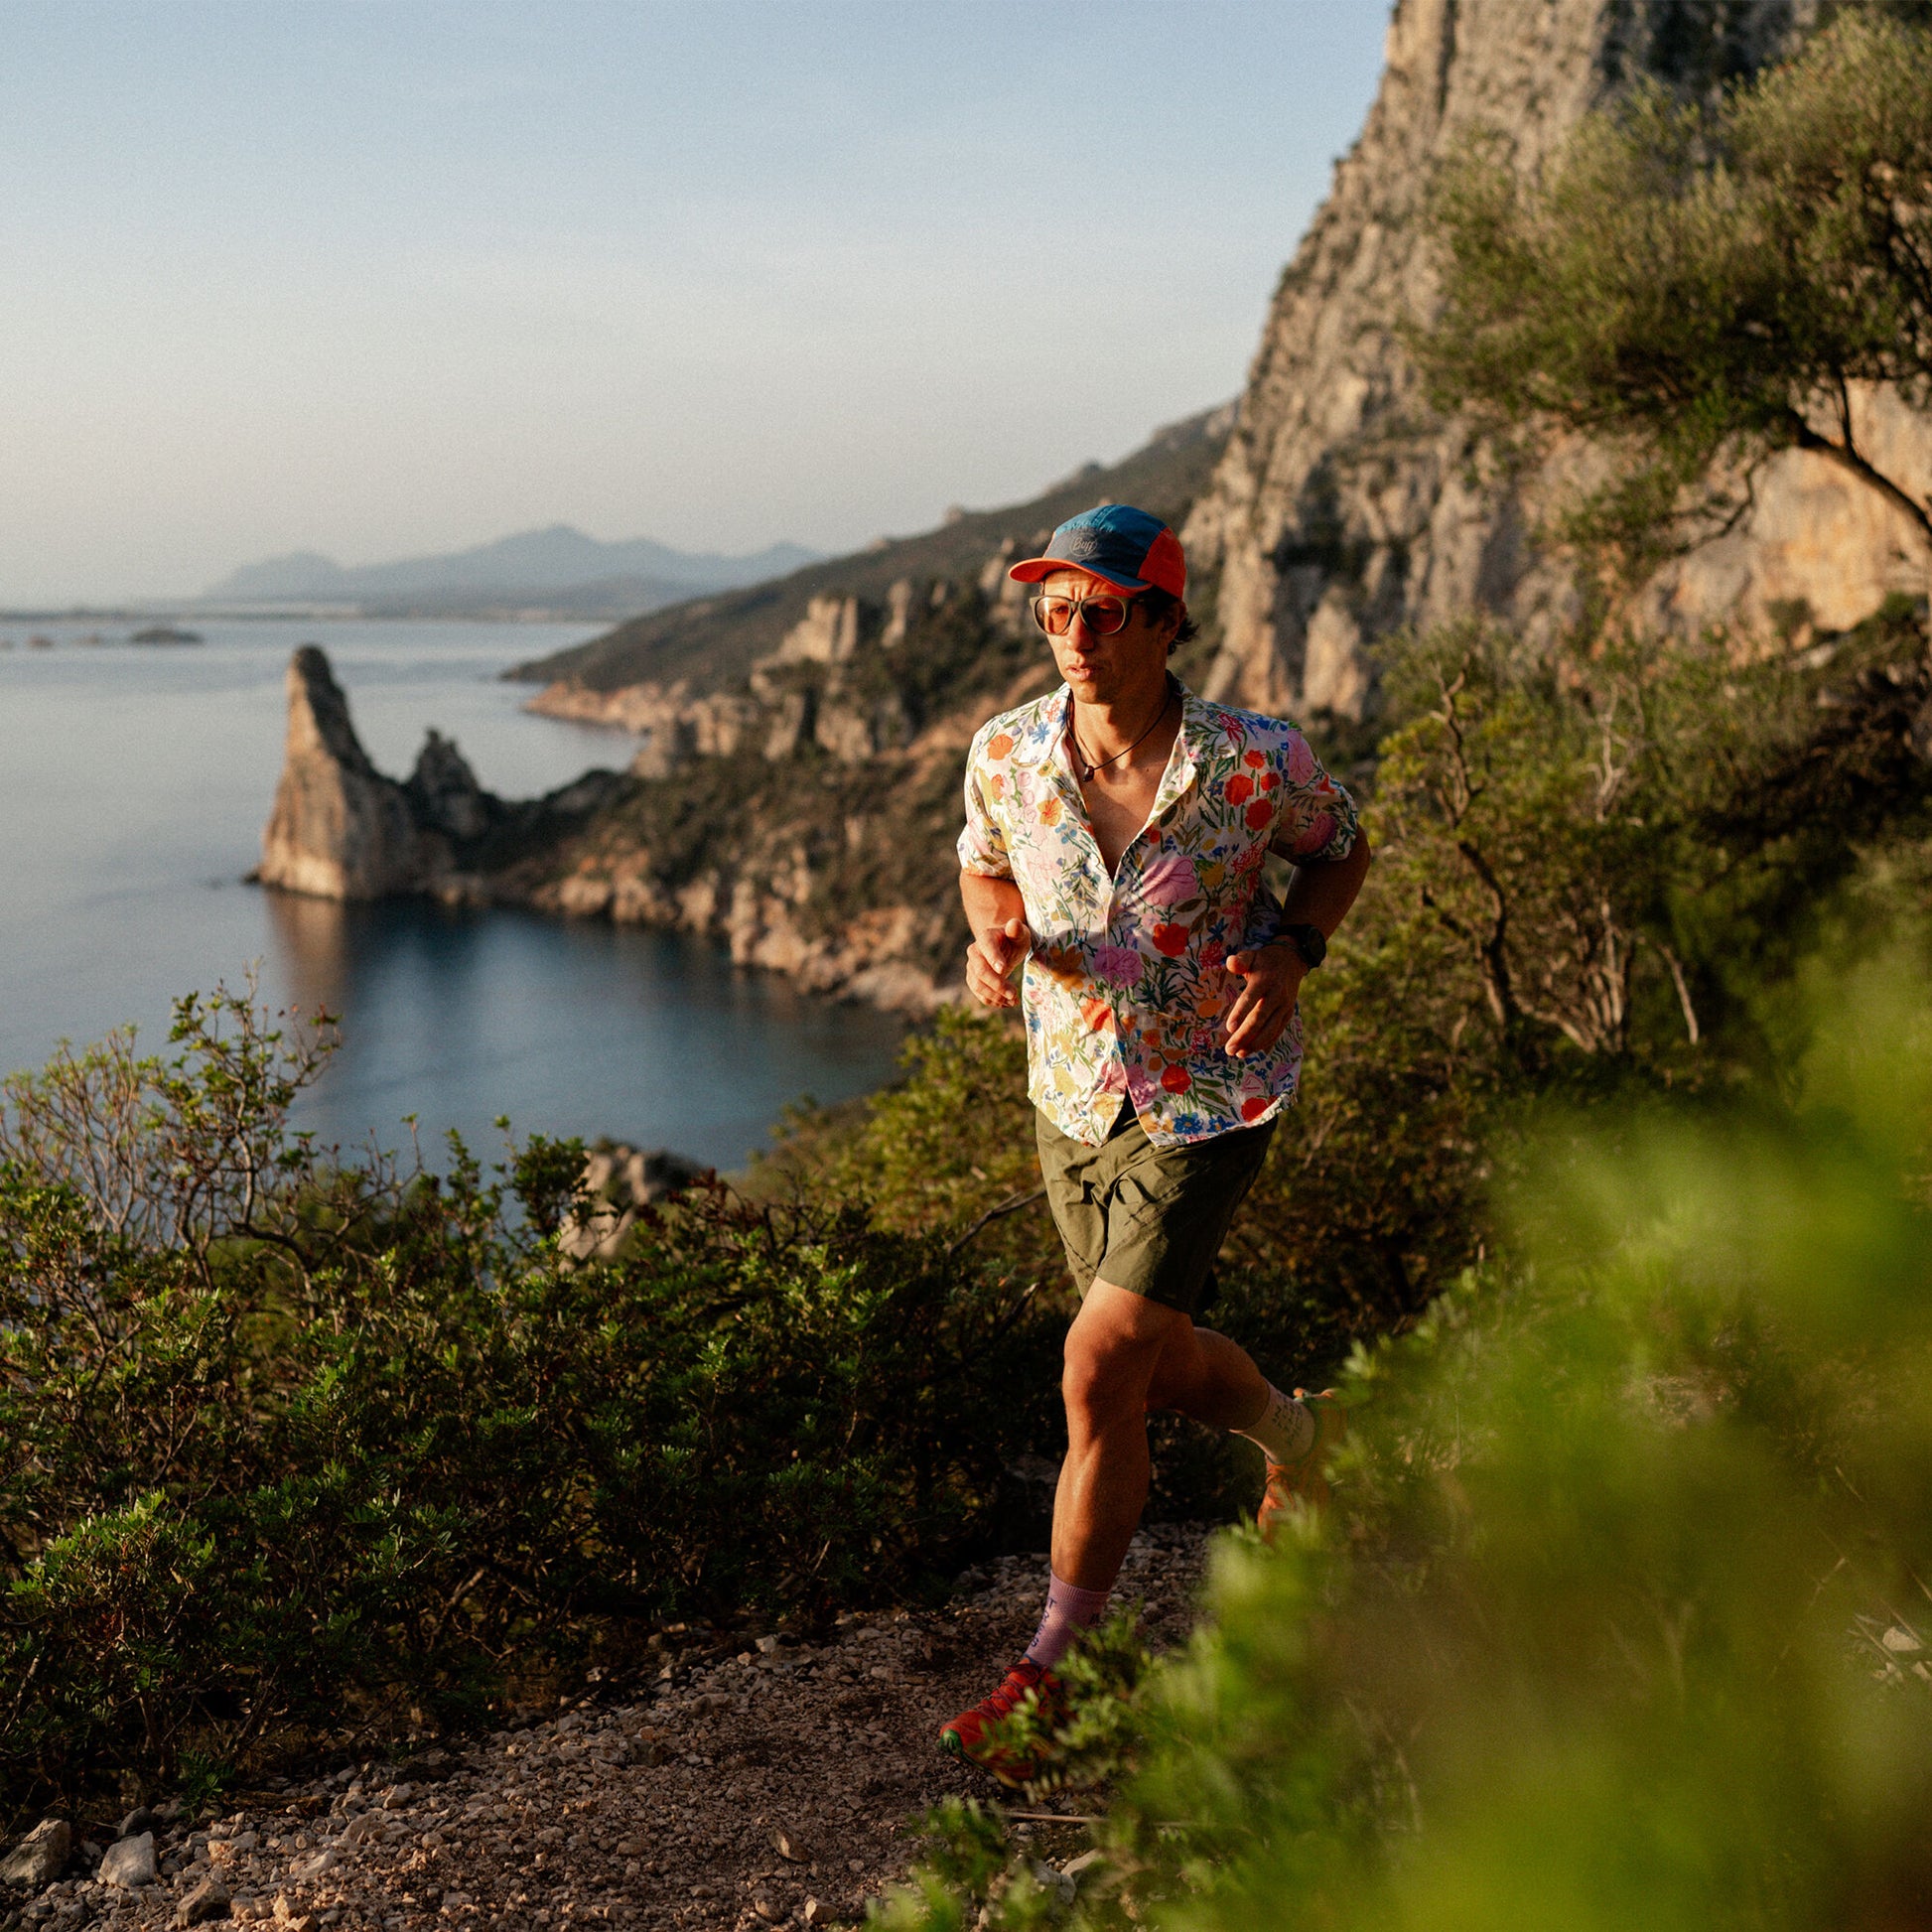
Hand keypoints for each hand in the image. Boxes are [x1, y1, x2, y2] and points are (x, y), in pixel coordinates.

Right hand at [966, 916, 1031, 1009]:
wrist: (1005, 946)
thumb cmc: (1014, 939)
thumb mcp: (1021, 933)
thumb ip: (1017, 930)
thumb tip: (1013, 924)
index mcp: (985, 937)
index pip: (986, 947)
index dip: (993, 958)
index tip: (1003, 970)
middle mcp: (974, 952)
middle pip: (980, 971)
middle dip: (996, 984)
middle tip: (1013, 993)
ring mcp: (972, 967)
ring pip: (977, 985)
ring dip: (995, 996)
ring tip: (1013, 1000)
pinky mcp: (974, 980)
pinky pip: (979, 994)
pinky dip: (993, 1001)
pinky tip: (1007, 1003)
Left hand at [1222, 941, 1307, 1057]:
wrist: (1292, 961)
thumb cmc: (1264, 961)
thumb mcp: (1252, 955)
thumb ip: (1241, 960)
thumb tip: (1230, 963)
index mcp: (1265, 980)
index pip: (1251, 998)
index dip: (1240, 1013)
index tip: (1229, 1028)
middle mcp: (1276, 995)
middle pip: (1260, 1019)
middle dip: (1244, 1036)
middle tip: (1229, 1049)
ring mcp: (1284, 1006)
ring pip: (1270, 1029)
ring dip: (1255, 1043)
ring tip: (1239, 1054)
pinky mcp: (1288, 1014)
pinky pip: (1277, 1031)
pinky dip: (1266, 1042)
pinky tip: (1252, 1051)